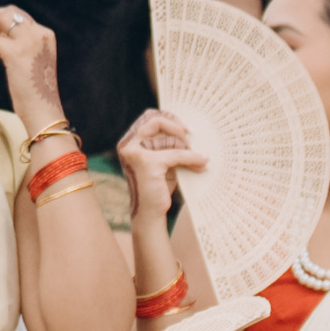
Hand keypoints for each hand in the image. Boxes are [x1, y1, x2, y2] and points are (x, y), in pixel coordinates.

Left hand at [0, 4, 63, 111]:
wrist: (43, 110)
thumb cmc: (37, 92)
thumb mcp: (35, 61)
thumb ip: (24, 46)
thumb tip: (2, 37)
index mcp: (45, 35)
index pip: (20, 16)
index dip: (1, 20)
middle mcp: (39, 34)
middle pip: (10, 12)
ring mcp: (28, 42)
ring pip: (0, 18)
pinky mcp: (15, 53)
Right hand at [114, 108, 200, 226]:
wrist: (150, 213)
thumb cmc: (156, 186)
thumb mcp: (162, 160)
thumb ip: (168, 145)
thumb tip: (190, 131)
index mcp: (129, 142)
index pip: (149, 117)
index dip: (169, 119)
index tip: (184, 128)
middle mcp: (128, 145)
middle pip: (155, 120)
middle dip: (175, 126)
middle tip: (189, 136)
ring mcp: (136, 153)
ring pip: (168, 138)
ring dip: (187, 146)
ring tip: (199, 156)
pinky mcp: (148, 163)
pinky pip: (176, 154)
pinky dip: (191, 157)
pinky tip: (201, 163)